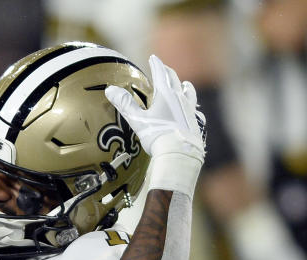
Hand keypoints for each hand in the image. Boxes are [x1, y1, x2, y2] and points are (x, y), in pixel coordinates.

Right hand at [104, 55, 205, 195]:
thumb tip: (110, 90)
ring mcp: (190, 111)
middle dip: (168, 73)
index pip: (161, 73)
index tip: (153, 57)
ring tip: (185, 84)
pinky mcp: (196, 123)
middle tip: (164, 68)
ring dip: (185, 87)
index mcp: (166, 94)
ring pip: (189, 93)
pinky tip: (194, 112)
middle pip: (175, 80)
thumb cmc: (157, 136)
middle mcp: (180, 99)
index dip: (156, 64)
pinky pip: (196, 112)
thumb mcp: (137, 120)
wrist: (180, 153)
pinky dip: (193, 108)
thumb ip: (125, 104)